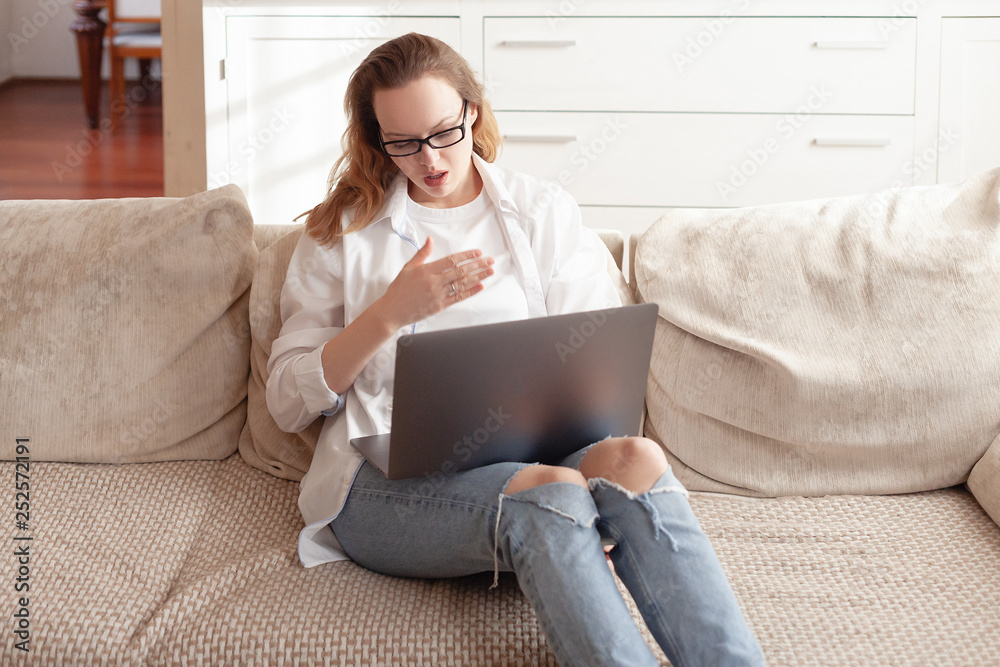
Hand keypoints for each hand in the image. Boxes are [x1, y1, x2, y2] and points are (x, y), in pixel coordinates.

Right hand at [376, 236, 494, 329]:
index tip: (478, 253)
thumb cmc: (399, 289)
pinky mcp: (440, 306)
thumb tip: (430, 240)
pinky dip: (470, 292)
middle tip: (490, 261)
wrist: (392, 311)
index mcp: (427, 270)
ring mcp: (438, 294)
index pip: (452, 260)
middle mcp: (434, 282)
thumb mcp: (408, 267)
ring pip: (462, 284)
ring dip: (478, 277)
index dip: (467, 256)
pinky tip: (480, 286)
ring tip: (489, 271)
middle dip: (478, 265)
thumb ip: (422, 253)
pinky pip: (458, 298)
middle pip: (461, 271)